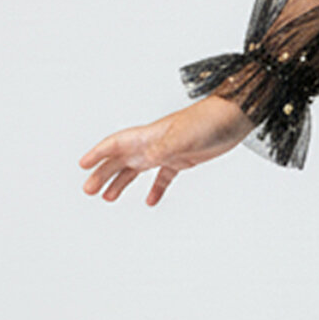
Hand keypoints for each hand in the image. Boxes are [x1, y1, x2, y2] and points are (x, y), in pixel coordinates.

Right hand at [78, 97, 254, 206]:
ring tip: (108, 198)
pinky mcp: (183, 159)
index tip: (82, 165)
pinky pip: (164, 177)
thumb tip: (145, 159)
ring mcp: (168, 151)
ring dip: (121, 182)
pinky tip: (151, 202)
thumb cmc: (210, 120)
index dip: (98, 153)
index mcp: (150, 135)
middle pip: (121, 159)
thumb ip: (164, 148)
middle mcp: (155, 142)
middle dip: (103, 173)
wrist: (235, 117)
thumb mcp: (185, 136)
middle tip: (88, 190)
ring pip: (138, 169)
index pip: (117, 144)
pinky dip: (156, 189)